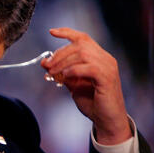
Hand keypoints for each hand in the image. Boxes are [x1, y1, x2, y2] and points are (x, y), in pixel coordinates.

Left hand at [41, 27, 131, 144]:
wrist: (106, 121)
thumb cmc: (92, 102)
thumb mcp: (72, 84)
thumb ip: (61, 72)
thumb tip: (44, 62)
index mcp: (98, 57)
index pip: (83, 38)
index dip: (67, 32)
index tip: (52, 31)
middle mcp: (105, 59)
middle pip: (79, 45)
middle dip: (59, 53)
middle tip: (47, 65)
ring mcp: (108, 67)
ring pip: (83, 54)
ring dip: (63, 62)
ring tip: (53, 73)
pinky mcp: (107, 78)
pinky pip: (89, 67)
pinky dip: (73, 70)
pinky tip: (65, 76)